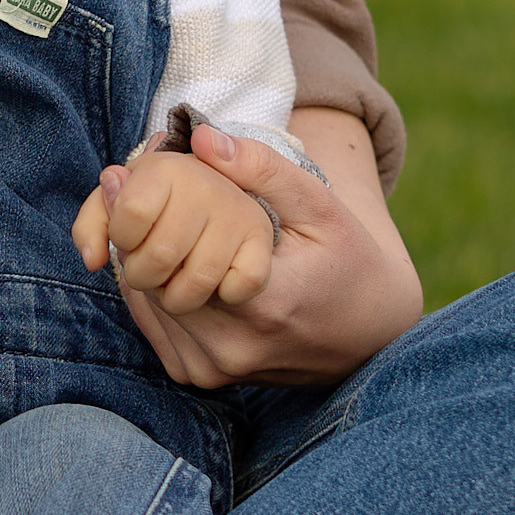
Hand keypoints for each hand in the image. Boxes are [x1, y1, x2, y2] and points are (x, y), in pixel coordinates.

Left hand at [88, 112, 424, 389]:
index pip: (168, 252)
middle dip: (146, 233)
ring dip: (147, 261)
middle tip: (153, 194)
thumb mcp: (319, 206)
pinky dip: (155, 290)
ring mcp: (212, 370)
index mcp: (261, 307)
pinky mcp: (200, 376)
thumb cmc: (346, 261)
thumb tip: (201, 138)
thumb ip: (263, 169)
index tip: (151, 176)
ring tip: (167, 226)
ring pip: (145, 302)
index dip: (153, 211)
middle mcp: (229, 350)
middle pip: (150, 277)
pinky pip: (154, 325)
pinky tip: (177, 262)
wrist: (369, 334)